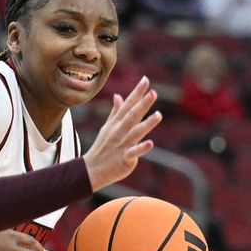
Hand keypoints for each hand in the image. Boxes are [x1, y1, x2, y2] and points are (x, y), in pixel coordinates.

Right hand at [82, 76, 161, 191]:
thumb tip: (118, 96)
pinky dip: (141, 148)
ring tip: (158, 115)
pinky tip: (150, 143)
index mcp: (116, 124)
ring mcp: (121, 145)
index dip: (136, 93)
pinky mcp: (124, 159)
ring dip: (146, 124)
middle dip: (142, 104)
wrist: (92, 170)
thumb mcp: (107, 127)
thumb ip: (115, 112)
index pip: (127, 105)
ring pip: (135, 132)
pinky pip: (133, 152)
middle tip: (153, 93)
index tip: (145, 80)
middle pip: (132, 116)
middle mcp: (119, 132)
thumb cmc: (102, 148)